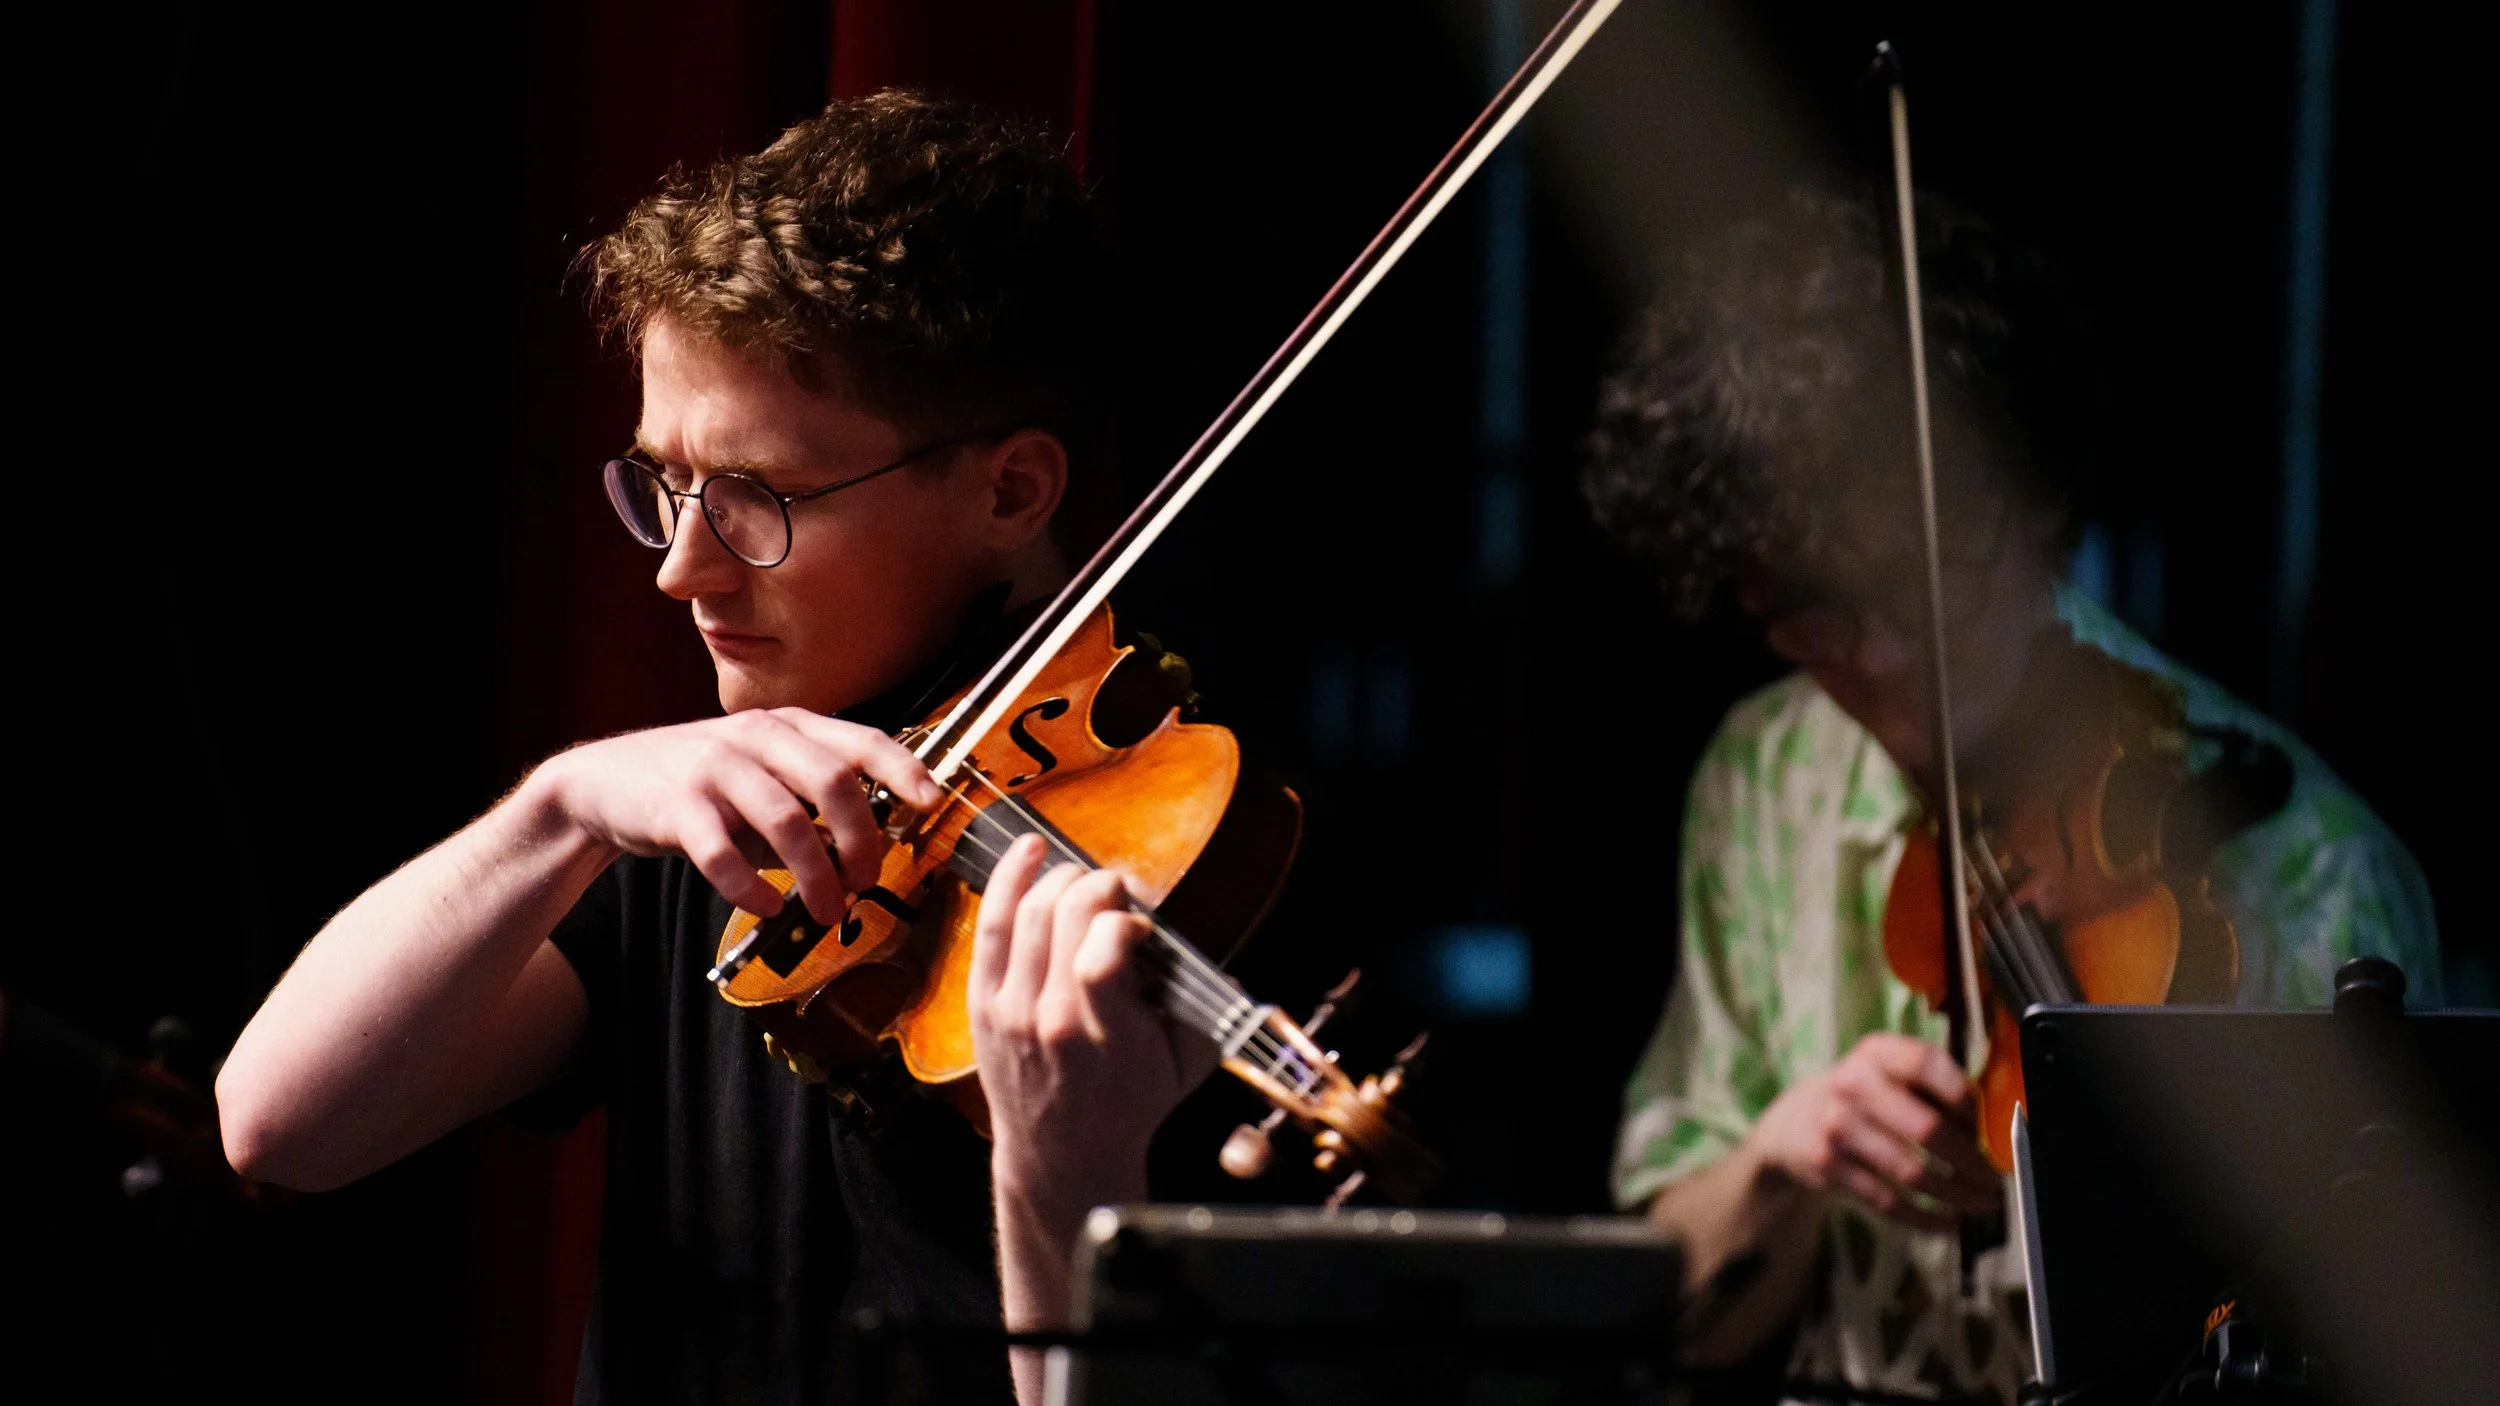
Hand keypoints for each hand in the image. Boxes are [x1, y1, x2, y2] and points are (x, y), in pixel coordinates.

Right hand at [534, 708, 945, 922]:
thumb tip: (873, 847)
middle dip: (862, 838)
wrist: (603, 784)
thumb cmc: (702, 787)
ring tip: (828, 911)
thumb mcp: (764, 777)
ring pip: (785, 821)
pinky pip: (724, 855)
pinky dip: (751, 888)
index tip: (933, 803)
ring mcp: (714, 768)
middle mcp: (755, 737)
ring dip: (816, 875)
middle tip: (868, 880)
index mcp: (787, 726)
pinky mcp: (677, 807)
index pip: (860, 740)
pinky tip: (766, 907)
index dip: (902, 770)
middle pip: (832, 781)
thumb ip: (813, 804)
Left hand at [969, 835, 1218, 1210]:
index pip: (1103, 949)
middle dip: (1099, 888)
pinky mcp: (983, 1003)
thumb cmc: (1129, 1106)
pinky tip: (1029, 851)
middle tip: (1118, 895)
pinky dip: (1008, 880)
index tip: (1141, 931)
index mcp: (1104, 1035)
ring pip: (1029, 911)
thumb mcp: (1185, 1064)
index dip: (1127, 922)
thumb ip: (1201, 1008)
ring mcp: (1010, 1009)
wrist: (1062, 1154)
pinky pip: (989, 926)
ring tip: (1084, 881)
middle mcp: (1050, 1018)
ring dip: (1062, 879)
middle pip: (1065, 915)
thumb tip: (1208, 958)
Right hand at [1744, 1032, 1999, 1230]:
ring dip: (1957, 1196)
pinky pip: (1889, 1202)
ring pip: (1912, 1173)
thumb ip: (1934, 1090)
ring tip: (1980, 1203)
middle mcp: (1852, 1083)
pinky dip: (1926, 1218)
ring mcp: (1836, 1126)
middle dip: (1973, 1163)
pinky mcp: (1827, 1166)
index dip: (1967, 1098)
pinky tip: (1948, 1222)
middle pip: (1928, 1129)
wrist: (1790, 1124)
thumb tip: (1996, 1129)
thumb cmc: (1862, 1098)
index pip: (1929, 1065)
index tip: (1990, 1127)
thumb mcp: (1888, 1074)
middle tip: (1996, 1181)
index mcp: (1876, 1052)